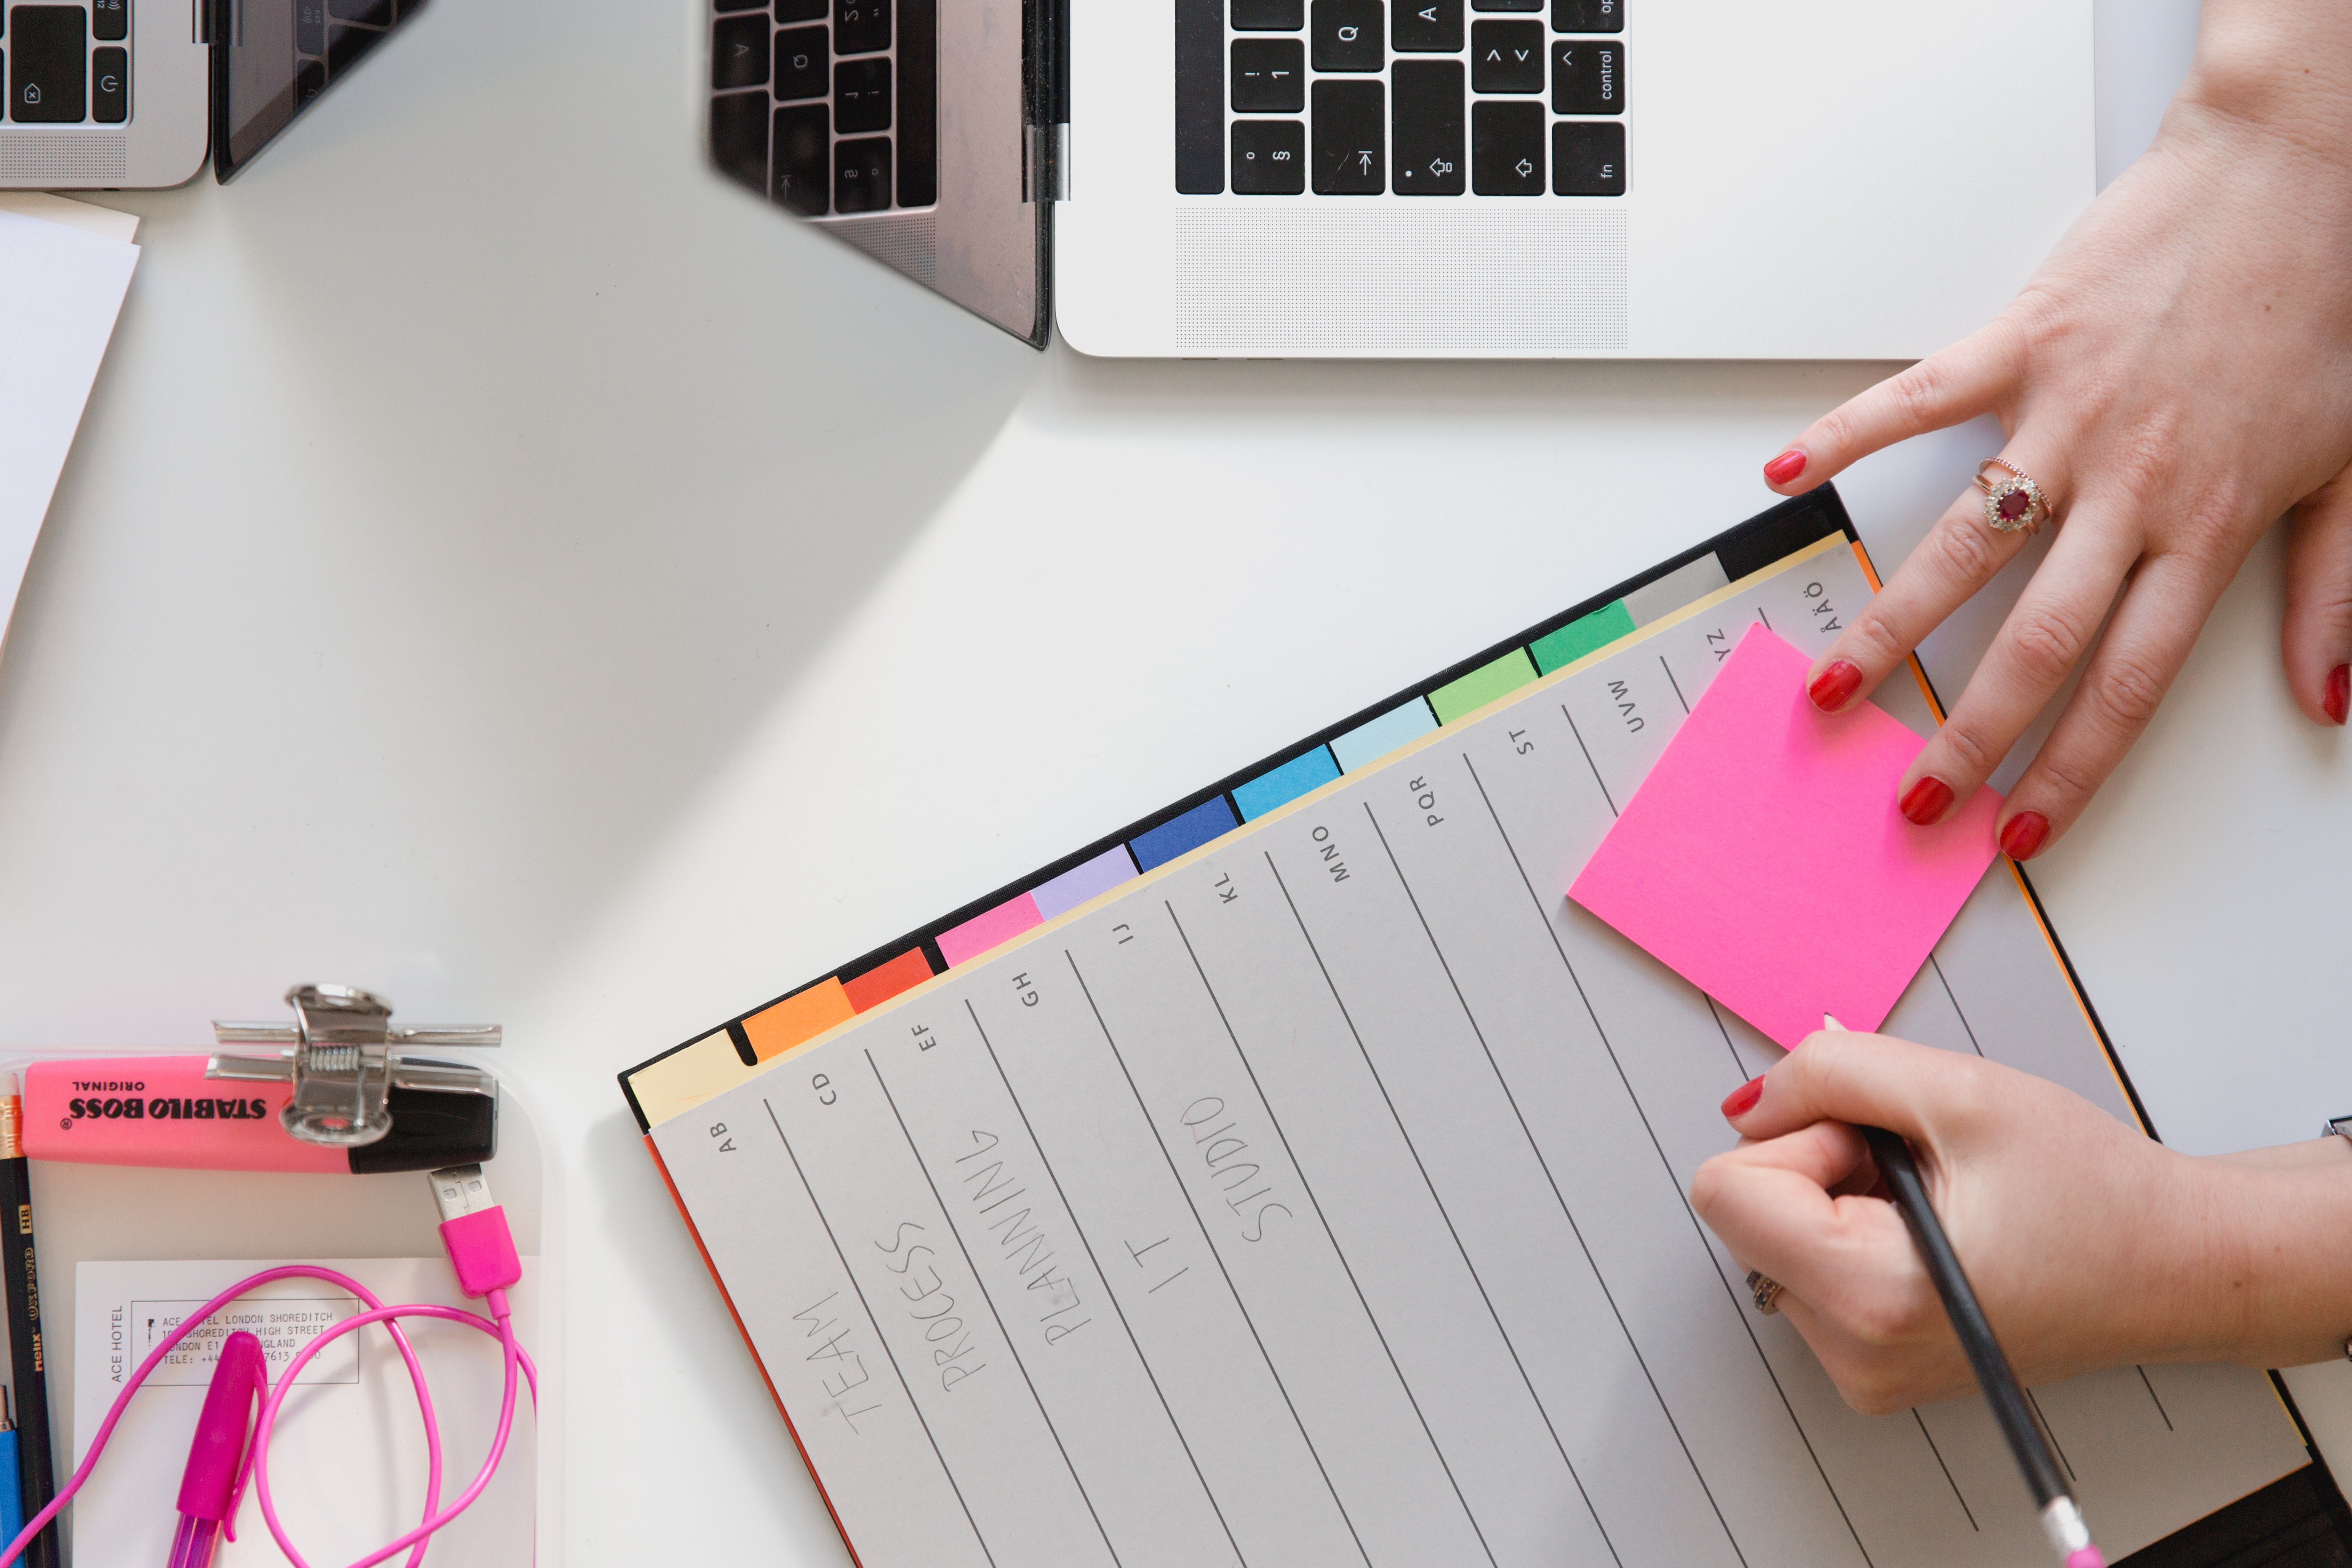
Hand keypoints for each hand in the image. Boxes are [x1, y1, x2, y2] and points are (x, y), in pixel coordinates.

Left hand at [1689, 1032, 2351, 1412]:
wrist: (2177, 1266)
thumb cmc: (2094, 1190)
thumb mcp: (1958, 1090)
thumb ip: (1829, 1073)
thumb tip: (1747, 1103)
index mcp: (1869, 1298)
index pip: (1725, 1191)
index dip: (1799, 1139)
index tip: (1880, 1144)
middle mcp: (1853, 1354)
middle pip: (1746, 1212)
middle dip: (1822, 1166)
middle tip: (1924, 1171)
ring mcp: (1860, 1369)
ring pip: (1777, 1235)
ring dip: (1843, 1197)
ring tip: (1943, 1203)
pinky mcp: (1871, 1363)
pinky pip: (1810, 1266)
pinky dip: (1859, 1231)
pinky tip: (1938, 1232)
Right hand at [1761, 3, 2351, 858]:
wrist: (2303, 172)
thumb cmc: (2326, 308)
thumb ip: (2331, 592)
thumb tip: (2325, 698)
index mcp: (2209, 524)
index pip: (2127, 683)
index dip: (2069, 770)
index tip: (2018, 830)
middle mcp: (2130, 485)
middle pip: (2033, 642)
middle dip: (1964, 736)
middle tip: (1910, 795)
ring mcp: (2066, 415)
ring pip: (1963, 548)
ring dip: (1889, 627)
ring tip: (1833, 684)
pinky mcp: (2023, 342)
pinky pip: (1917, 399)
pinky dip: (1844, 434)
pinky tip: (1787, 475)